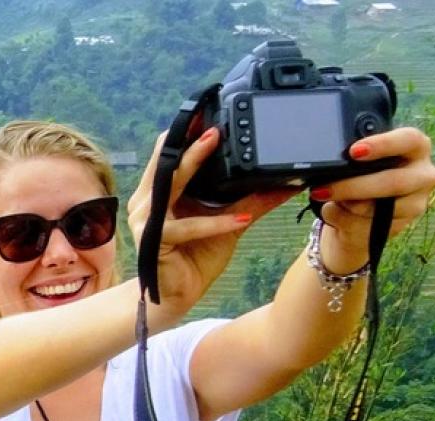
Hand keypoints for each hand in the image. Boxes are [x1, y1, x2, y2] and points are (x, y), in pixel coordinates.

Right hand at [127, 127, 298, 317]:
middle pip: (166, 161)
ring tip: (215, 145)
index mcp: (161, 191)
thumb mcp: (231, 221)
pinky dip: (214, 223)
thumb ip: (252, 199)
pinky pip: (186, 227)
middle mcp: (148, 200)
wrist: (178, 294)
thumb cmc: (196, 255)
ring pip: (169, 185)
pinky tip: (239, 219)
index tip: (208, 112)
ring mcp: (147, 220)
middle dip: (188, 139)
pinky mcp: (154, 242)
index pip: (169, 153)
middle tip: (214, 122)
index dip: (185, 132)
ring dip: (192, 164)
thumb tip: (288, 181)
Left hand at [312, 128, 434, 268]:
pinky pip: (367, 226)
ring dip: (345, 205)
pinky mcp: (401, 225)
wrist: (362, 208)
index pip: (409, 140)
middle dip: (353, 187)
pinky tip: (334, 212)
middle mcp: (424, 174)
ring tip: (325, 197)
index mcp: (416, 147)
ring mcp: (416, 203)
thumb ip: (354, 159)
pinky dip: (342, 219)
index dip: (383, 144)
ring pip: (378, 209)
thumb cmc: (362, 173)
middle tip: (322, 189)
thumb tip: (330, 166)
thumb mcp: (360, 160)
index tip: (354, 152)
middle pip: (394, 182)